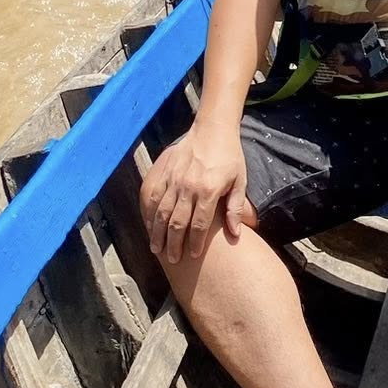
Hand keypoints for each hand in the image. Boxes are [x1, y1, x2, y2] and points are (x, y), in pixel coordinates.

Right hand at [142, 125, 248, 264]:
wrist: (212, 129)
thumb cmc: (229, 156)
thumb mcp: (240, 180)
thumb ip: (235, 208)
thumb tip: (235, 235)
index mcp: (209, 190)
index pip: (199, 224)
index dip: (195, 242)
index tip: (193, 255)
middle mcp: (188, 186)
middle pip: (177, 222)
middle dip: (173, 244)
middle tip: (172, 259)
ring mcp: (173, 178)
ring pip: (161, 212)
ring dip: (157, 233)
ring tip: (156, 248)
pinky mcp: (163, 170)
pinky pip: (151, 195)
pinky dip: (148, 212)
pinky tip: (148, 225)